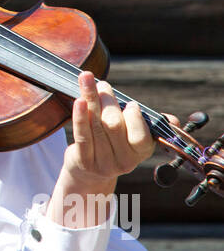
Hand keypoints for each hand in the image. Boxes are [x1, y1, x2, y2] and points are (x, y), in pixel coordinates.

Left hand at [45, 71, 162, 228]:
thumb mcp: (136, 135)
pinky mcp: (84, 161)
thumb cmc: (115, 142)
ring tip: (86, 79)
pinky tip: (79, 100)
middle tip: (103, 85)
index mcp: (141, 153)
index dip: (134, 117)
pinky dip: (80, 116)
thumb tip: (172, 121)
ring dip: (91, 99)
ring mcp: (103, 163)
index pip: (140, 136)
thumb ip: (152, 124)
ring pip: (96, 126)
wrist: (89, 171)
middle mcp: (124, 162)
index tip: (130, 103)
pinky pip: (82, 135)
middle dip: (108, 101)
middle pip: (114, 125)